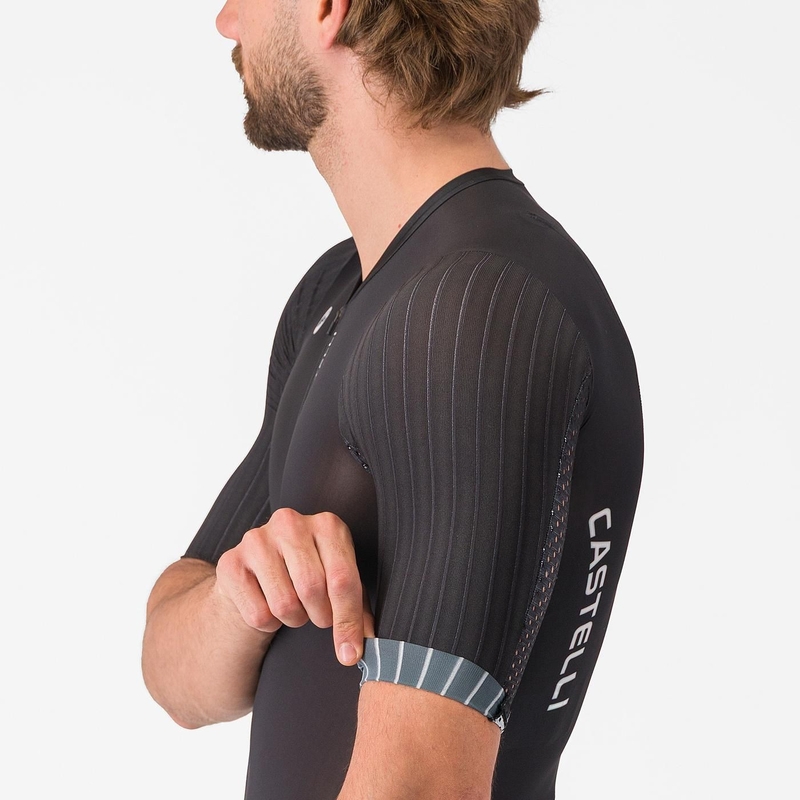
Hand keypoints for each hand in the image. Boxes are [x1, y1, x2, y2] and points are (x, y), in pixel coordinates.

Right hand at [215, 507, 375, 665]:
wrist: (255, 575)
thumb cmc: (306, 578)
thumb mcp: (337, 585)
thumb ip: (357, 610)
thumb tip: (366, 644)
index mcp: (327, 525)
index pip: (342, 578)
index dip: (348, 620)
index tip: (350, 652)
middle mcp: (291, 523)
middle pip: (312, 588)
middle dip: (321, 616)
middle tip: (319, 616)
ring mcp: (257, 539)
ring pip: (285, 603)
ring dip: (294, 619)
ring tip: (295, 607)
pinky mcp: (231, 561)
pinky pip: (258, 613)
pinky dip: (268, 623)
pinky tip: (268, 605)